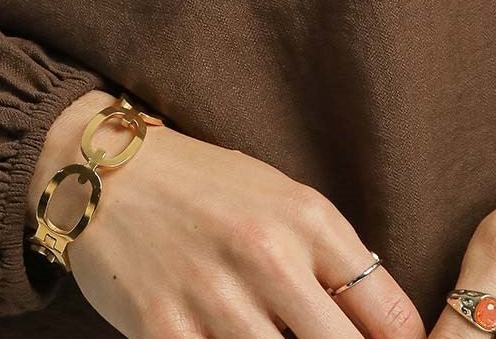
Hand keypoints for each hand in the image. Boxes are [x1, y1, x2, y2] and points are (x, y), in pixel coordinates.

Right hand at [28, 95, 426, 338]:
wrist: (105, 172)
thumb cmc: (204, 189)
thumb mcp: (279, 199)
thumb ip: (330, 260)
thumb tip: (384, 332)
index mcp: (307, 219)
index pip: (391, 318)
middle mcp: (267, 256)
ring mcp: (214, 298)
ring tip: (272, 338)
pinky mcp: (163, 331)